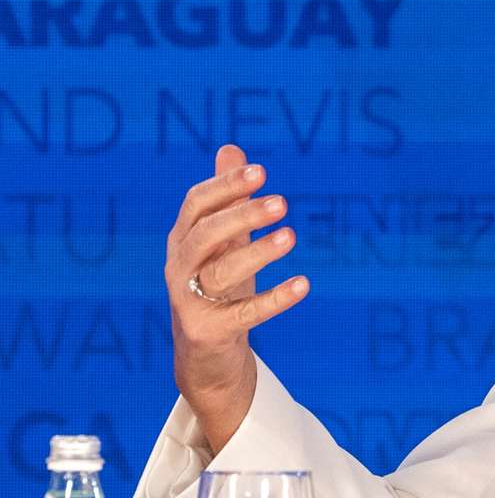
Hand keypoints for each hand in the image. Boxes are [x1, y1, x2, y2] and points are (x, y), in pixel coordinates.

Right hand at [164, 144, 308, 452]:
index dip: (226, 185)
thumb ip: (228, 198)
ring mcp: (188, 300)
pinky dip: (274, 298)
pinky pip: (242, 313)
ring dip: (257, 252)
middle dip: (241, 214)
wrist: (205, 356)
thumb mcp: (224, 241)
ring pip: (220, 272)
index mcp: (183, 239)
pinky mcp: (206, 331)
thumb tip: (230, 148)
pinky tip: (304, 285)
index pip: (196, 204)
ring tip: (291, 236)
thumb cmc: (217, 288)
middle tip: (283, 202)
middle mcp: (179, 266)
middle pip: (204, 234)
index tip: (262, 171)